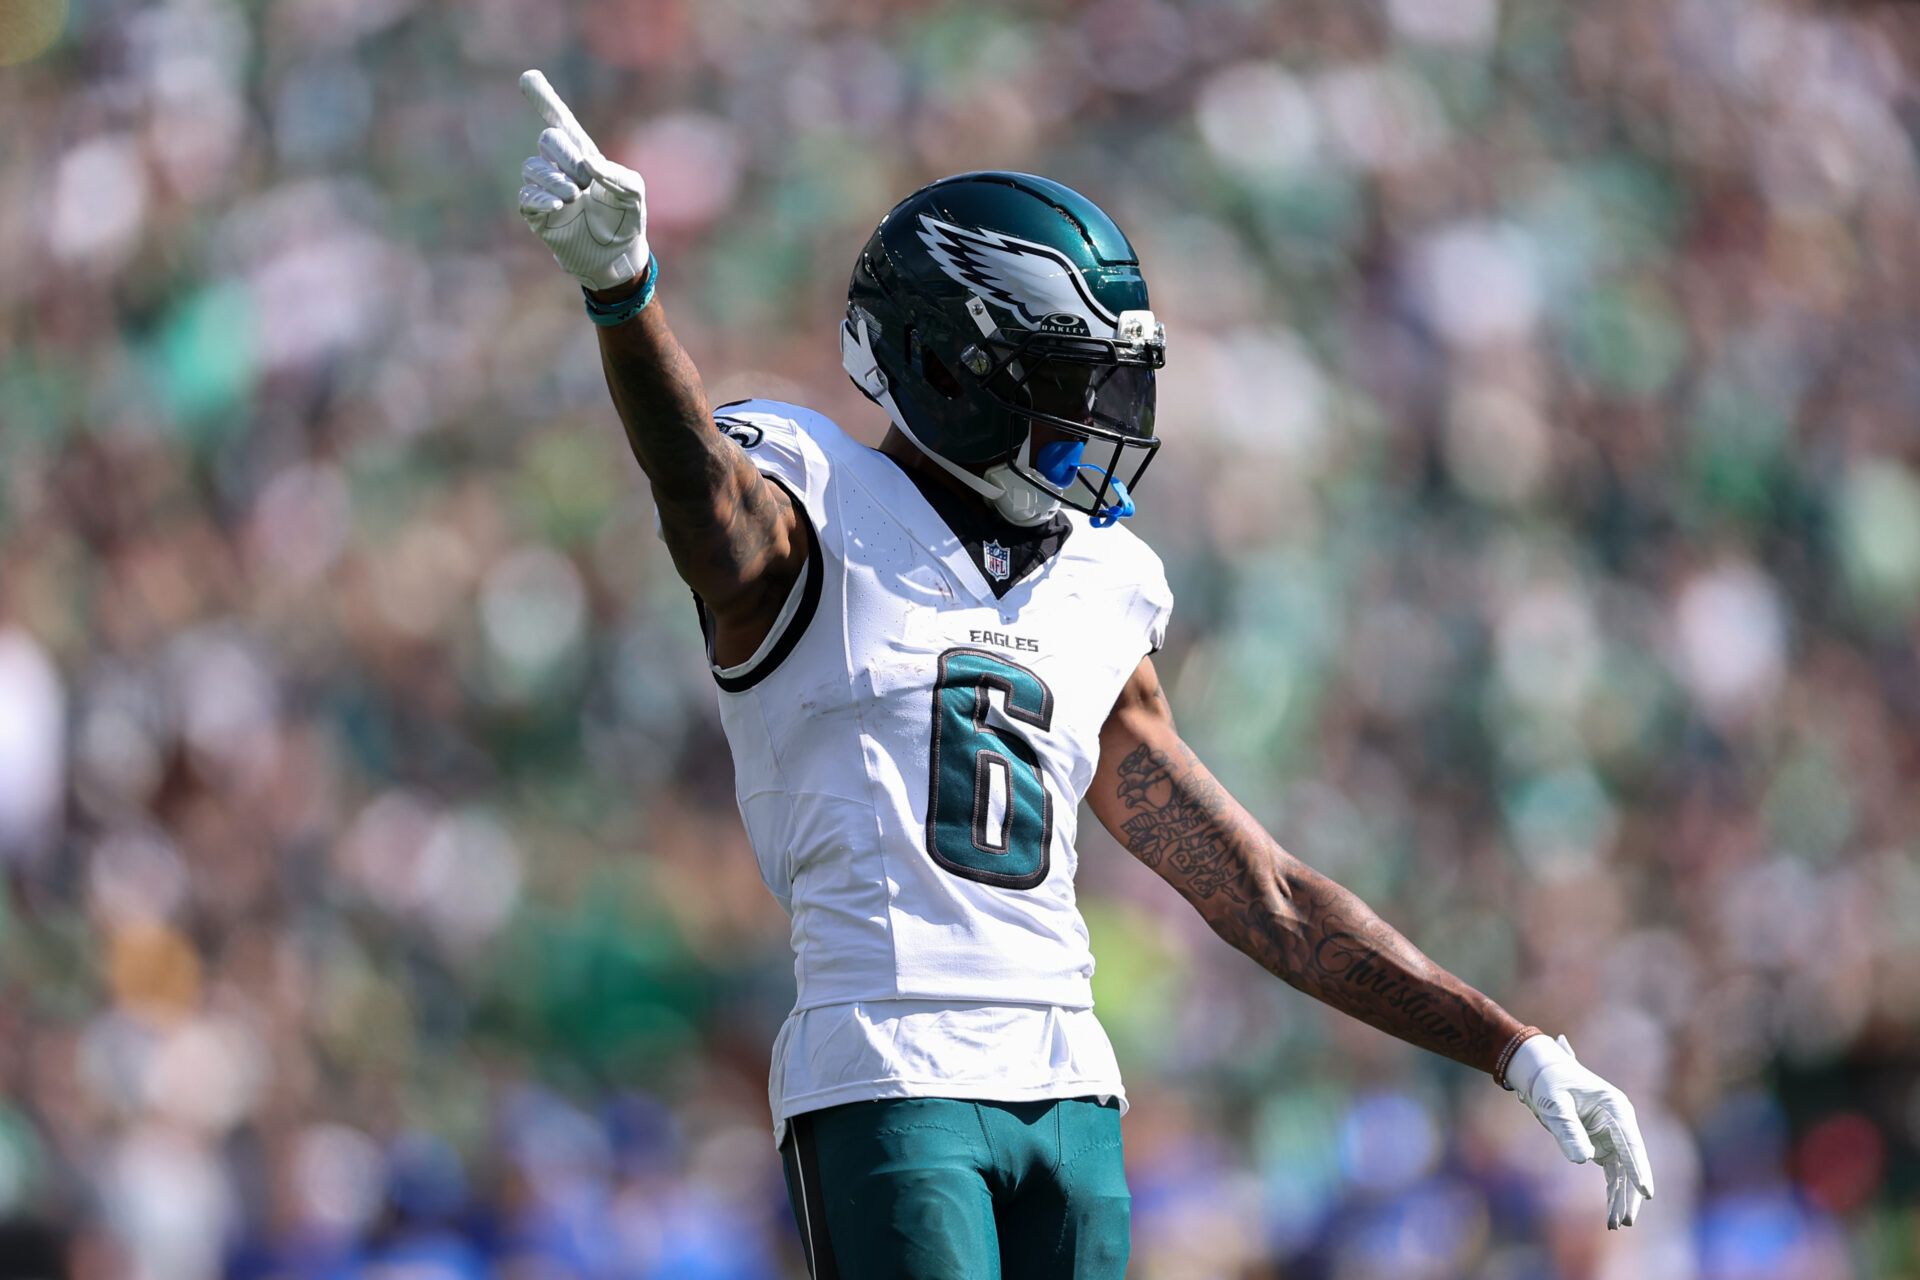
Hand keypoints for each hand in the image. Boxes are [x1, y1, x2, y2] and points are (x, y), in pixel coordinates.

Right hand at [516, 69, 649, 291]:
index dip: (545, 100)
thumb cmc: (626, 219)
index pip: (560, 121)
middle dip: (565, 154)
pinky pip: (526, 196)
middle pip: (548, 140)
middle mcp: (561, 167)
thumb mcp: (633, 193)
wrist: (616, 256)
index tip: (529, 77)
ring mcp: (547, 189)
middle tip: (586, 179)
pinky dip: (540, 197)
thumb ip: (616, 174)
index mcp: (583, 155)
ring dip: (555, 179)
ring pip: (533, 168)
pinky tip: (560, 205)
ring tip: (575, 196)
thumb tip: (588, 165)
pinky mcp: (538, 213)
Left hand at [1506, 1034, 1655, 1228]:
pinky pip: (1612, 1173)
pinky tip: (1612, 1215)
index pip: (1631, 1142)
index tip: (1645, 1192)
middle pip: (1632, 1162)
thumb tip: (1583, 1159)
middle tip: (1626, 1220)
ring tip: (1618, 1224)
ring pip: (1624, 1172)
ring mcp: (1613, 1135)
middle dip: (1631, 1192)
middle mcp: (1620, 1122)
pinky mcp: (1603, 1145)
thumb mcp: (1553, 1102)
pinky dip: (1612, 1192)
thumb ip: (1567, 1128)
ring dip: (1622, 1198)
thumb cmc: (1547, 1080)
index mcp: (1615, 1107)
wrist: (1539, 1069)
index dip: (1638, 1167)